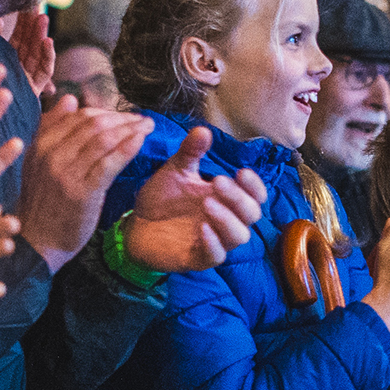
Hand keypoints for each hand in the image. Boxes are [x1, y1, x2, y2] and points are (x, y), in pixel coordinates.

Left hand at [9, 10, 57, 102]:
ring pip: (37, 53)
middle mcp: (17, 67)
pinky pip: (44, 71)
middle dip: (34, 24)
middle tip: (36, 7)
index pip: (17, 37)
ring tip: (43, 18)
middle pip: (29, 43)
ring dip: (41, 35)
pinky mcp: (34, 89)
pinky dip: (47, 56)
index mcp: (4, 59)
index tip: (26, 5)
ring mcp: (26, 77)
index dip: (22, 22)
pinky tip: (48, 42)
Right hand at [14, 98, 154, 270]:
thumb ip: (52, 130)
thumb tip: (70, 100)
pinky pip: (110, 162)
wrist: (38, 243)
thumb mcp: (39, 164)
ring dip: (131, 129)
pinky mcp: (83, 192)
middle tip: (143, 119)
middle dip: (122, 118)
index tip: (125, 115)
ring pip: (104, 139)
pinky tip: (142, 141)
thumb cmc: (44, 203)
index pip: (78, 117)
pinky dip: (128, 147)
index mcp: (40, 145)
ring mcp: (66, 173)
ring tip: (148, 126)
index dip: (106, 112)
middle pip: (93, 124)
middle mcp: (51, 155)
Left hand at [122, 125, 267, 273]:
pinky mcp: (198, 259)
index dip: (254, 185)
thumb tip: (203, 130)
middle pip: (251, 213)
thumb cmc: (161, 199)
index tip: (241, 172)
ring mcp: (214, 241)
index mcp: (225, 199)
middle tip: (217, 182)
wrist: (134, 225)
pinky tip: (202, 229)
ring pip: (239, 236)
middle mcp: (225, 221)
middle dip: (238, 198)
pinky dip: (213, 244)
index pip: (255, 195)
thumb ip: (190, 153)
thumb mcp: (175, 171)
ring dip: (228, 220)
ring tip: (208, 204)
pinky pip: (216, 256)